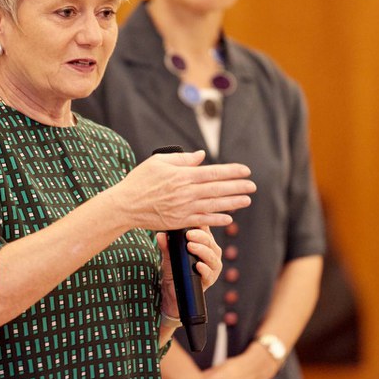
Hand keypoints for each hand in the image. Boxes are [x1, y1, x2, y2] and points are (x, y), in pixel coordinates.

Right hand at [107, 150, 254, 231]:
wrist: (125, 205)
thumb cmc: (139, 181)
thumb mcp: (158, 162)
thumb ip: (182, 159)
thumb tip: (201, 156)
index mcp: (182, 176)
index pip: (213, 172)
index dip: (232, 172)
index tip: (246, 171)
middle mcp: (186, 192)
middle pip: (218, 189)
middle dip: (237, 187)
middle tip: (252, 186)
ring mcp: (184, 208)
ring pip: (214, 205)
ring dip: (233, 203)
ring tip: (246, 200)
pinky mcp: (180, 221)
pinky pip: (203, 221)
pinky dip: (217, 220)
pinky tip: (228, 218)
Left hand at [156, 227, 221, 317]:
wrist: (173, 291)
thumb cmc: (174, 268)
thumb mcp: (168, 255)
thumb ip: (166, 245)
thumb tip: (161, 234)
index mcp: (205, 243)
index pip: (205, 230)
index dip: (201, 224)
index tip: (192, 220)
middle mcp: (212, 252)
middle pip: (209, 241)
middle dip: (200, 237)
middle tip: (188, 234)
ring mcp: (213, 266)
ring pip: (212, 256)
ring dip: (202, 250)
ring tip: (191, 246)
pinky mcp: (210, 279)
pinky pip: (210, 273)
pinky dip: (204, 269)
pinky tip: (198, 266)